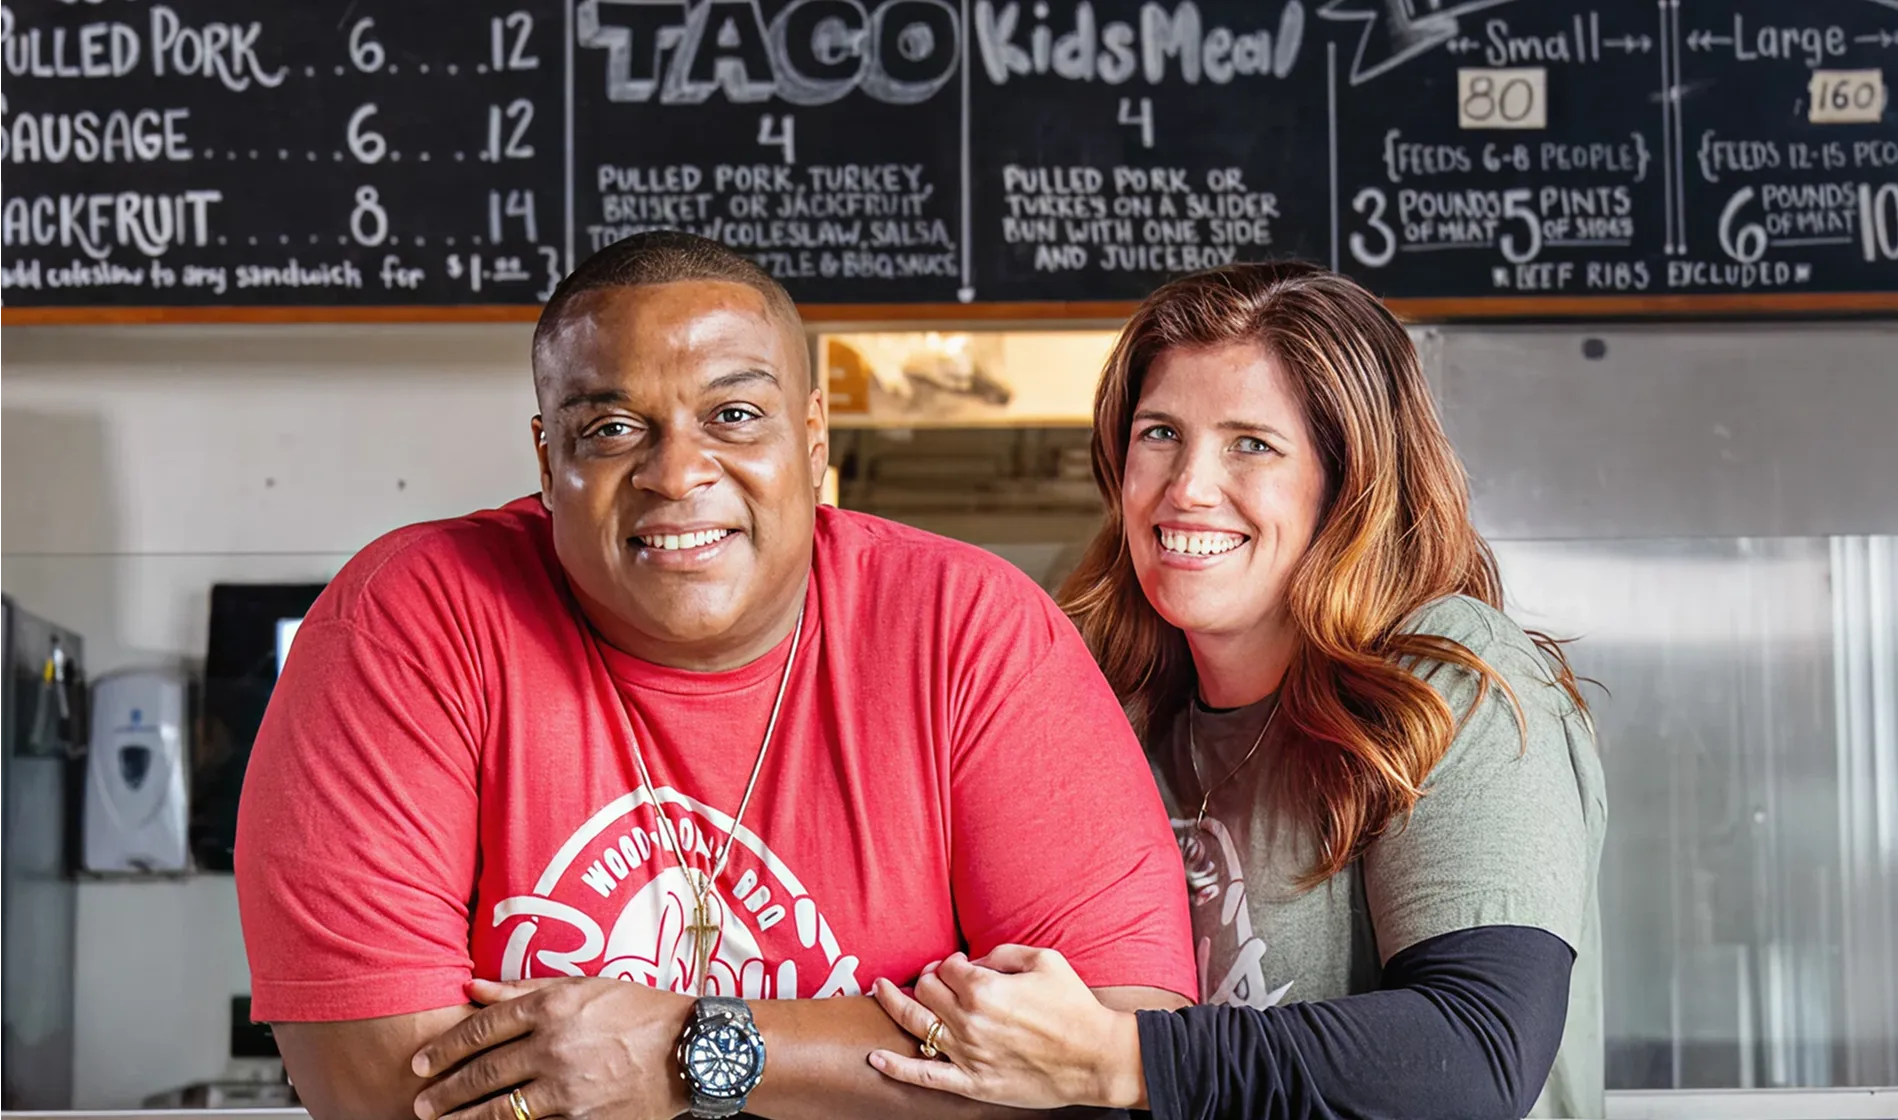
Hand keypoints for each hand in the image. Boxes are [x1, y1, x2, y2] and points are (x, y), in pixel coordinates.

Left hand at [410, 977, 691, 1119]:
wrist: (690, 1049)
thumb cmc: (637, 1011)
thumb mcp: (584, 986)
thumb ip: (523, 990)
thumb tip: (473, 988)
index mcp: (553, 1007)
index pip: (482, 1028)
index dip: (444, 1048)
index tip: (421, 1063)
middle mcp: (556, 1046)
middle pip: (483, 1074)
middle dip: (444, 1092)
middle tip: (421, 1103)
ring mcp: (569, 1088)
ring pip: (499, 1111)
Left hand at [866, 947, 1144, 1110]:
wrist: (1096, 1058)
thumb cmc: (1074, 1007)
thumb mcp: (1044, 960)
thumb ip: (1002, 952)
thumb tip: (973, 960)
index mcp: (985, 988)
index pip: (946, 968)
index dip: (949, 963)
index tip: (958, 965)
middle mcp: (969, 1020)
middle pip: (926, 991)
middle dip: (927, 979)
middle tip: (933, 979)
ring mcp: (968, 1054)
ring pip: (916, 1025)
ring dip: (892, 1004)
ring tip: (879, 992)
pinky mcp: (972, 1083)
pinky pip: (925, 1076)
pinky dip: (896, 1067)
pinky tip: (876, 1058)